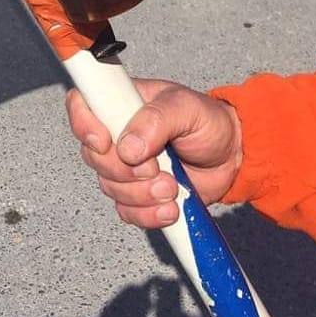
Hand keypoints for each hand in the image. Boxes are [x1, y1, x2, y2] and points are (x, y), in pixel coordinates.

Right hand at [65, 78, 242, 229]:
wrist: (233, 156)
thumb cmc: (208, 123)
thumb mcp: (187, 107)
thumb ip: (157, 119)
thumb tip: (128, 146)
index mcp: (123, 102)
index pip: (82, 105)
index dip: (84, 124)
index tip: (105, 141)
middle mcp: (118, 132)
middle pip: (93, 155)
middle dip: (124, 169)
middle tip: (156, 167)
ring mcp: (126, 165)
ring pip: (109, 187)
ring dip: (142, 194)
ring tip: (172, 186)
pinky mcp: (138, 193)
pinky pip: (126, 211)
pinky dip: (148, 214)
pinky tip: (170, 207)